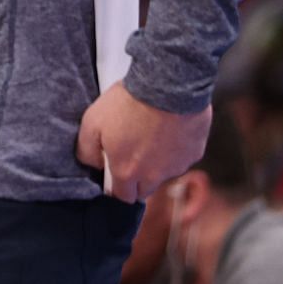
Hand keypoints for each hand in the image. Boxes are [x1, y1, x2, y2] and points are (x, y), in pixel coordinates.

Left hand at [76, 81, 210, 202]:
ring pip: (164, 174)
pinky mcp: (194, 153)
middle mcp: (154, 176)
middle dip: (137, 180)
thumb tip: (93, 164)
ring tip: (148, 135)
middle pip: (144, 190)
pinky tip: (167, 128)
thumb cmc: (128, 102)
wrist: (167, 86)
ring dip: (156, 163)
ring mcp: (177, 166)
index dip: (117, 188)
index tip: (114, 174)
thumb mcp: (92, 122)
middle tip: (131, 154)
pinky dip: (174, 150)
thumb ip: (87, 150)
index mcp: (127, 172)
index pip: (122, 196)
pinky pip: (181, 158)